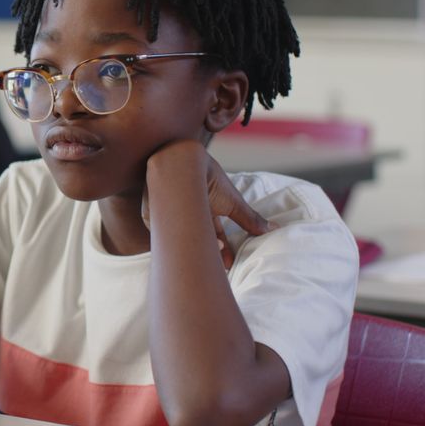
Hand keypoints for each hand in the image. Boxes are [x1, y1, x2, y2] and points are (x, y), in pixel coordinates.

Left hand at [145, 140, 275, 268]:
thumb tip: (273, 229)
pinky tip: (174, 247)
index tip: (228, 265)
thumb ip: (250, 218)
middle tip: (215, 266)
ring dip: (190, 247)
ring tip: (202, 253)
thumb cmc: (208, 177)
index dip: (222, 249)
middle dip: (207, 253)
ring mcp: (170, 213)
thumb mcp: (231, 202)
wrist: (184, 159)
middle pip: (195, 239)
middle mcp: (188, 212)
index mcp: (205, 210)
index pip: (214, 234)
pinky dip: (164, 240)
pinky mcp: (151, 213)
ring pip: (177, 238)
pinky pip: (155, 231)